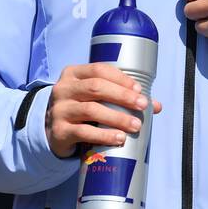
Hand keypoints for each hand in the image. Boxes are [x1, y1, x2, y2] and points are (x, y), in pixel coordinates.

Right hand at [46, 64, 163, 158]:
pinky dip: (104, 135)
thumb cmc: (79, 109)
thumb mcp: (93, 98)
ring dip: (117, 117)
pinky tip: (119, 138)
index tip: (138, 89)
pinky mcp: (59, 131)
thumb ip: (120, 97)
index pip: (98, 69)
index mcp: (73, 74)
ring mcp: (60, 110)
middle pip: (96, 88)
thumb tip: (156, 105)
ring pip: (91, 110)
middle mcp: (63, 89)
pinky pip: (83, 132)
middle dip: (123, 96)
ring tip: (135, 125)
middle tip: (142, 106)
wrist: (51, 131)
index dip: (120, 78)